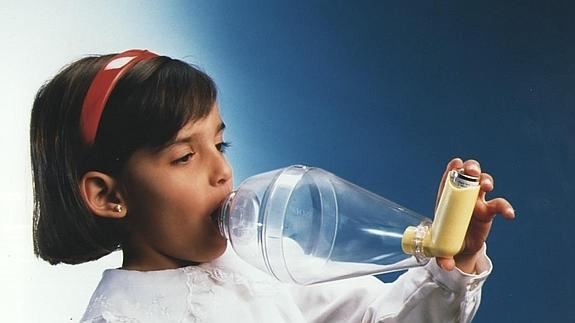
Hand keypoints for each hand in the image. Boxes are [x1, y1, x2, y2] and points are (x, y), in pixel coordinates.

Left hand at [435, 158, 514, 272]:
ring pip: (484, 182)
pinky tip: (509, 214)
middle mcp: (463, 194)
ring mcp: (477, 201)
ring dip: (486, 180)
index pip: (449, 176)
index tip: (455, 165)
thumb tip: (447, 265)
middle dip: (471, 168)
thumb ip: (441, 256)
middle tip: (471, 172)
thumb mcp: (440, 248)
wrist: (459, 248)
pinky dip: (506, 207)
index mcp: (447, 197)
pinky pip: (499, 204)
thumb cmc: (446, 240)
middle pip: (468, 173)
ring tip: (486, 185)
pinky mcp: (489, 211)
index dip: (452, 168)